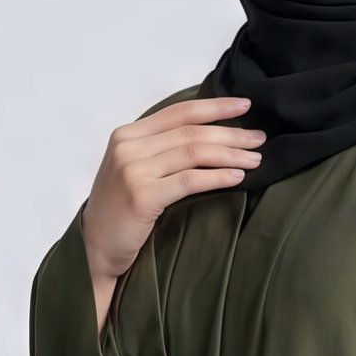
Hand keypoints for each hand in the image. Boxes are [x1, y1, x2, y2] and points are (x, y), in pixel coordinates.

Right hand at [80, 95, 266, 321]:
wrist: (95, 249)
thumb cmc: (120, 213)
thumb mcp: (134, 170)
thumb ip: (158, 150)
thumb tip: (208, 136)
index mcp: (127, 134)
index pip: (179, 112)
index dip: (215, 106)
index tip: (245, 105)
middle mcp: (128, 147)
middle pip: (190, 132)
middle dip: (231, 133)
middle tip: (260, 138)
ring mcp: (133, 171)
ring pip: (193, 153)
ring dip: (230, 154)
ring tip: (255, 159)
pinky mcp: (142, 196)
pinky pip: (189, 180)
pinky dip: (217, 176)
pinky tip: (237, 177)